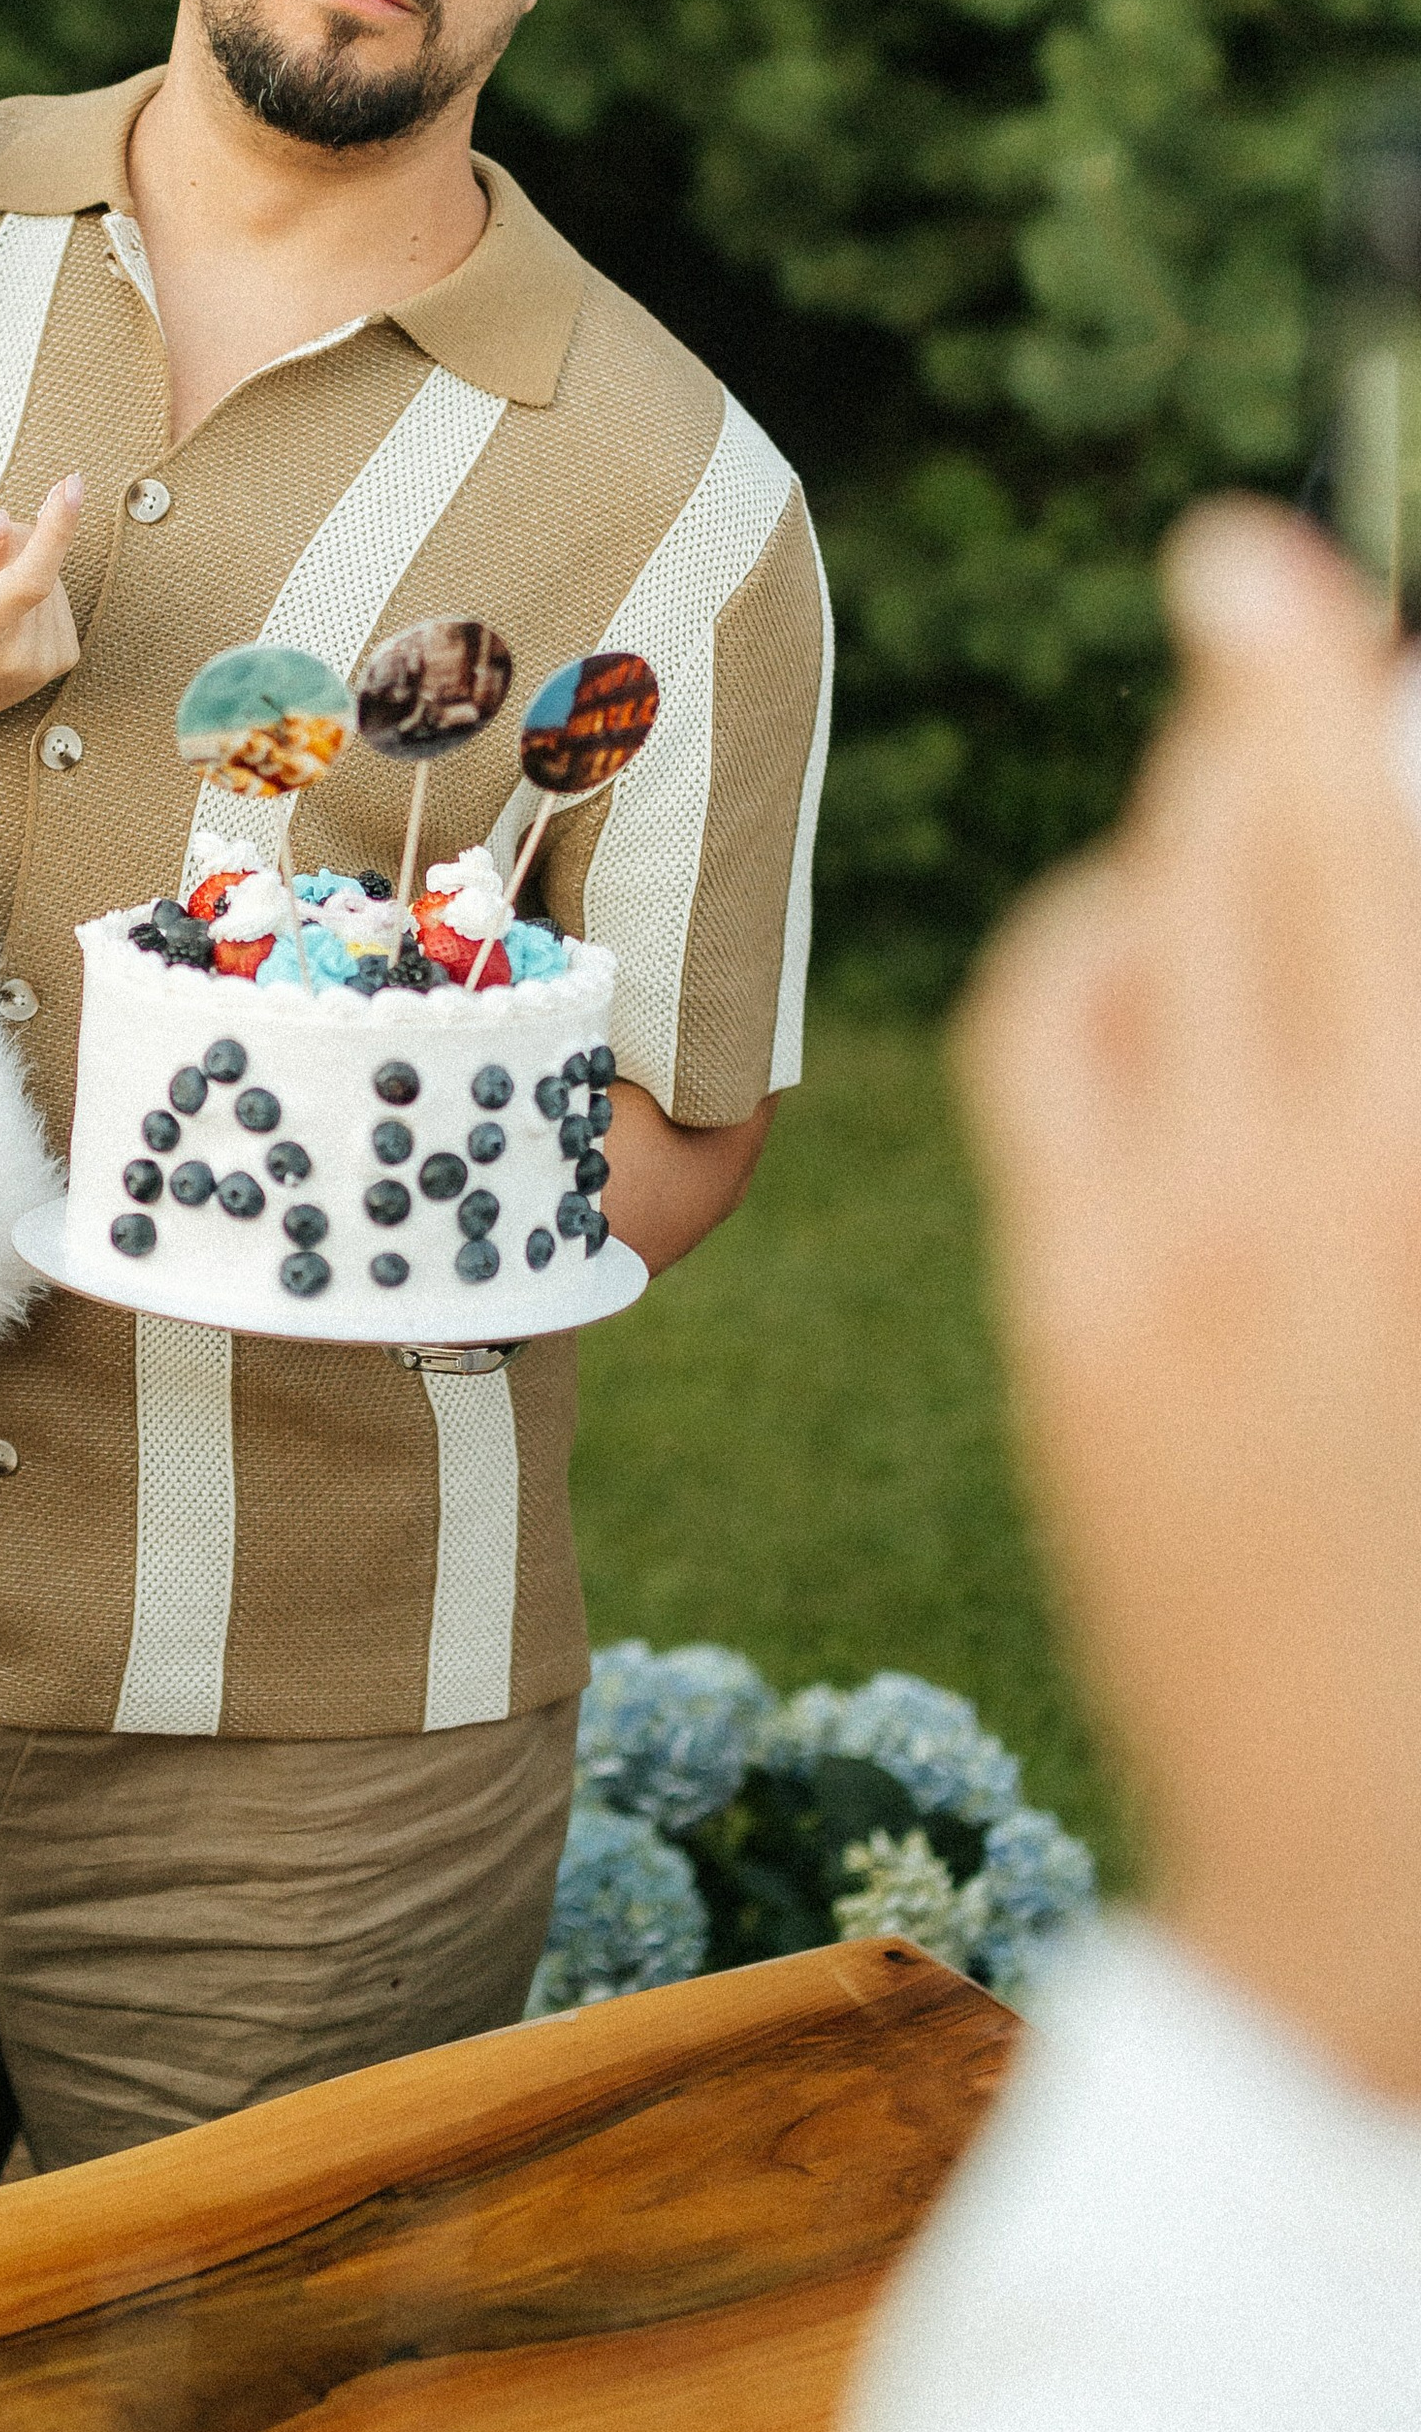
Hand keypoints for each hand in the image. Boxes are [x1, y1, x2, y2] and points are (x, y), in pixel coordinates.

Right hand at [0, 478, 82, 870]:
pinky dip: (28, 592)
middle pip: (31, 557)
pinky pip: (56, 591)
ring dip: (12, 573)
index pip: (29, 578)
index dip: (55, 527)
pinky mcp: (63, 656)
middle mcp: (19, 653)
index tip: (71, 487)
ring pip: (47, 570)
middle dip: (0, 548)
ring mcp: (46, 659)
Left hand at [958, 499, 1420, 2093]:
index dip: (1299, 682)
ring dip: (1175, 847)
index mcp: (1400, 1185)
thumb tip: (1369, 925)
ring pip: (1112, 957)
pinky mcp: (1065, 1341)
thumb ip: (1394, 1058)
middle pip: (1230, 867)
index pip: (1344, 859)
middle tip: (1280, 635)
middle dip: (1251, 729)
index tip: (1252, 562)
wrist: (1380, 1869)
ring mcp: (1137, 1275)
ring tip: (1250, 806)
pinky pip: (1046, 1083)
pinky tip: (1163, 964)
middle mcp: (1265, 1205)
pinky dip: (1101, 975)